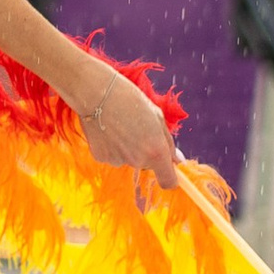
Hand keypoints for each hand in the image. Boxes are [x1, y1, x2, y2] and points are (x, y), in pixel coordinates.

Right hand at [72, 58, 179, 197]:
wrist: (95, 92)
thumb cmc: (130, 99)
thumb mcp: (157, 116)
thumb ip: (168, 142)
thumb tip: (177, 161)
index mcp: (156, 150)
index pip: (168, 181)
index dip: (170, 178)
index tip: (168, 169)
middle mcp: (138, 160)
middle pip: (147, 164)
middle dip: (145, 150)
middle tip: (137, 127)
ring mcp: (118, 160)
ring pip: (129, 159)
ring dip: (127, 147)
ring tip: (119, 124)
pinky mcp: (101, 157)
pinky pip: (112, 156)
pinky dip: (112, 146)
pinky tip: (107, 129)